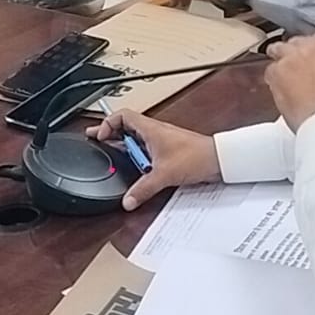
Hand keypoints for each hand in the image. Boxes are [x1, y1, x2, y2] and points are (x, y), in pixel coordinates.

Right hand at [87, 109, 220, 209]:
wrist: (218, 160)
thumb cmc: (196, 156)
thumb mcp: (164, 175)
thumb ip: (143, 189)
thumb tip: (128, 200)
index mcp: (150, 129)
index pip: (122, 115)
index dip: (107, 123)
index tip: (100, 136)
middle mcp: (154, 132)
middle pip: (126, 126)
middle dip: (110, 134)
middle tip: (96, 140)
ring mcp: (161, 140)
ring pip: (136, 139)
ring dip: (124, 146)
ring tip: (113, 155)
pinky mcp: (168, 150)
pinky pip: (146, 150)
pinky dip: (138, 156)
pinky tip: (136, 167)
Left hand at [264, 34, 314, 130]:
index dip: (309, 49)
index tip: (308, 58)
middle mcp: (311, 45)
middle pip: (295, 41)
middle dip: (294, 54)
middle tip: (297, 72)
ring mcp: (291, 56)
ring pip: (278, 50)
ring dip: (281, 62)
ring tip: (287, 80)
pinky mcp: (276, 69)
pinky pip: (269, 70)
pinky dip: (273, 79)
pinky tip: (283, 91)